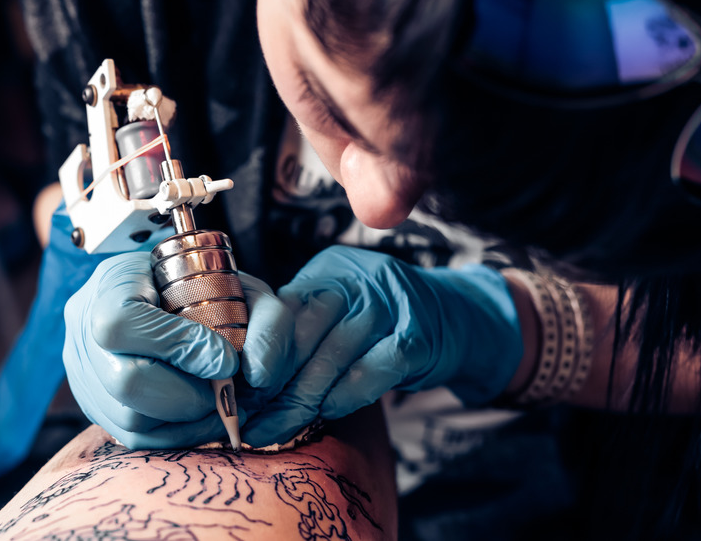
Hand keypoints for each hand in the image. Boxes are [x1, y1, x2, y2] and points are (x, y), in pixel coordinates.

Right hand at [63, 252, 295, 448]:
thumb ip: (259, 320)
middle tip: (225, 389)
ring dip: (188, 418)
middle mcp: (83, 336)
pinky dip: (178, 432)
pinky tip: (204, 415)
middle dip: (189, 394)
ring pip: (131, 420)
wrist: (160, 289)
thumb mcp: (237, 283)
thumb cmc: (199, 281)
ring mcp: (84, 377)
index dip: (178, 347)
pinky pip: (134, 437)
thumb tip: (243, 372)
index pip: (123, 325)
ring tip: (219, 402)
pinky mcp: (96, 408)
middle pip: (126, 384)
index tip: (225, 358)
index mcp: (107, 288)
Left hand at [242, 246, 523, 446]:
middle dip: (273, 384)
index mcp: (328, 270)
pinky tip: (326, 413)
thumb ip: (298, 335)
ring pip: (333, 356)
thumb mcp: (339, 312)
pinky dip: (344, 396)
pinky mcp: (419, 337)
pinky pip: (372, 371)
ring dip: (301, 400)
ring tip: (276, 428)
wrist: (459, 319)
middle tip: (250, 419)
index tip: (241, 384)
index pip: (283, 307)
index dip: (260, 348)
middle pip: (304, 334)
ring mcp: (391, 304)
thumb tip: (244, 383)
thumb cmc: (382, 325)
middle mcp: (358, 279)